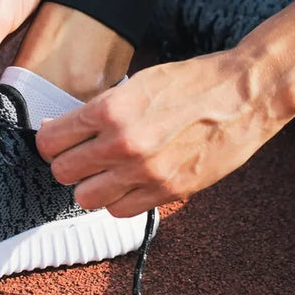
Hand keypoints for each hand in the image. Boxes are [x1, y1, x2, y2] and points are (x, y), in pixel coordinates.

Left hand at [35, 53, 292, 217]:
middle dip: (68, 163)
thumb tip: (58, 129)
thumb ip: (97, 110)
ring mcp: (145, 172)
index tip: (58, 140)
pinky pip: (119, 210)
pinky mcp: (168, 191)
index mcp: (110, 110)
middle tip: (83, 155)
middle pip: (62, 172)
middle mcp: (123, 145)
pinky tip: (130, 181)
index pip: (49, 141)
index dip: (49, 141)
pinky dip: (118, 199)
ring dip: (90, 186)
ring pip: (85, 199)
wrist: (245, 96)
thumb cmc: (193, 83)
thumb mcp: (136, 83)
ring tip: (106, 171)